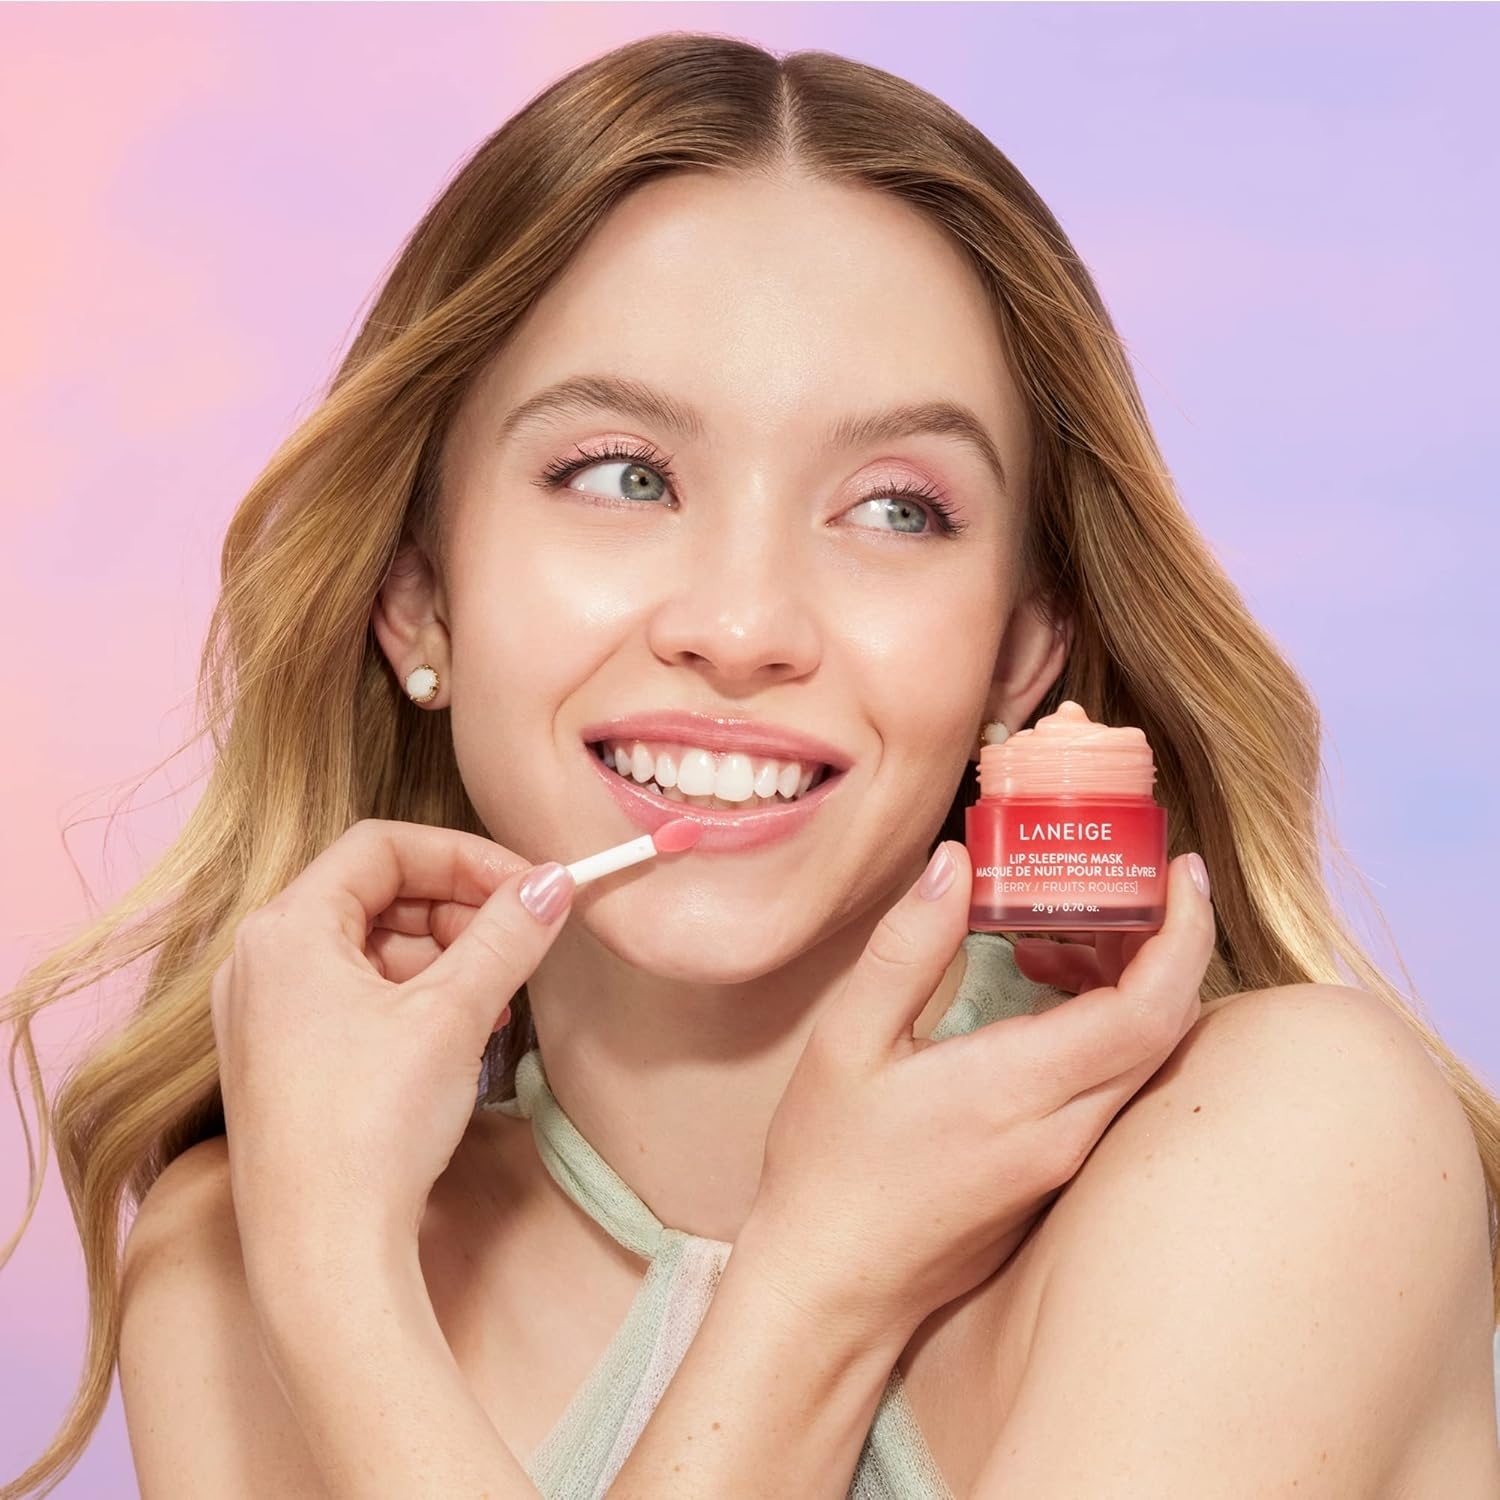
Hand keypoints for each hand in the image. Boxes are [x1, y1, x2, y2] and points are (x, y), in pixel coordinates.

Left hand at [208, 818, 573, 1291]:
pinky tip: (464, 1027)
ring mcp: (264, 1012)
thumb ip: (506, 934)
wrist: (322, 1254)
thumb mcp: (454, 1013)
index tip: (526, 885)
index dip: (463, 856)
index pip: (383, 847)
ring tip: (497, 993)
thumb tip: (550, 884)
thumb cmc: (373, 1125)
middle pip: (374, 892)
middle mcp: (260, 960)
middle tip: (519, 936)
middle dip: (455, 906)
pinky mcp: (280, 1058)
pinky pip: (352, 994)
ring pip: (368, 945)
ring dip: (441, 954)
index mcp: (287, 929)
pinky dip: (413, 995)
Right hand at [736, 840, 1213, 1355]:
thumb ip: (907, 947)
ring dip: (1126, 982)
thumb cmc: (830, 1164)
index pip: (1149, 1007)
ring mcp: (1067, 1160)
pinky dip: (1103, 1025)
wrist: (831, 1285)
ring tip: (1050, 937)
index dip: (1182, 931)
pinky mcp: (1057, 1174)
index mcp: (1019, 1088)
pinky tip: (1038, 998)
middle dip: (1159, 941)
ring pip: (1142, 1056)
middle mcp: (1065, 1130)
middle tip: (1112, 884)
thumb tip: (956, 863)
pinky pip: (1113, 1085)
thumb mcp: (846, 1040)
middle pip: (1164, 1025)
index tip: (1181, 871)